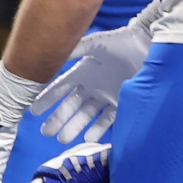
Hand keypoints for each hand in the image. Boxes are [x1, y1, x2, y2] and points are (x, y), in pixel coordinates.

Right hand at [29, 21, 152, 143]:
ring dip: (74, 127)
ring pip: (86, 115)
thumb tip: (54, 53)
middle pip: (71, 105)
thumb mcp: (95, 44)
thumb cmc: (121, 43)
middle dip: (58, 119)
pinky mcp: (122, 102)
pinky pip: (107, 120)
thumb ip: (75, 50)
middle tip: (46, 133)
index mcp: (83, 71)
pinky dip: (98, 129)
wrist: (148, 45)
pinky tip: (88, 138)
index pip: (60, 88)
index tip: (34, 112)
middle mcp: (92, 85)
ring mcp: (107, 95)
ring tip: (63, 139)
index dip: (47, 99)